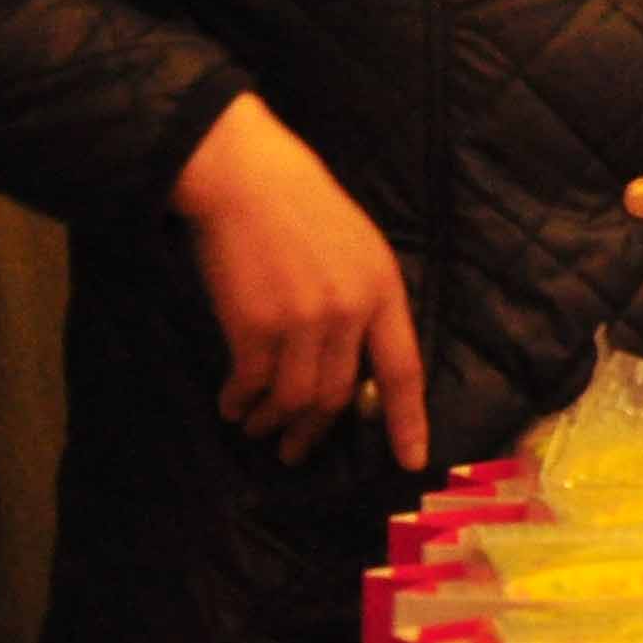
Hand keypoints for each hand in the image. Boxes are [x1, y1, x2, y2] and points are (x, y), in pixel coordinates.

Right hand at [172, 93, 426, 469]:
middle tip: (296, 451)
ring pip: (294, 397)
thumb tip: (357, 365)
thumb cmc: (305, 210)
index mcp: (384, 292)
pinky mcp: (254, 325)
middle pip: (339, 396)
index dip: (408, 421)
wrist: (249, 181)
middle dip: (315, 431)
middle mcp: (349, 313)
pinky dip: (240, 402)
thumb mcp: (359, 251)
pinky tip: (232, 405)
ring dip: (273, 422)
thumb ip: (365, 305)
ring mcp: (302, 321)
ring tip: (258, 428)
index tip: (410, 461)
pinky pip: (251, 384)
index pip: (404, 370)